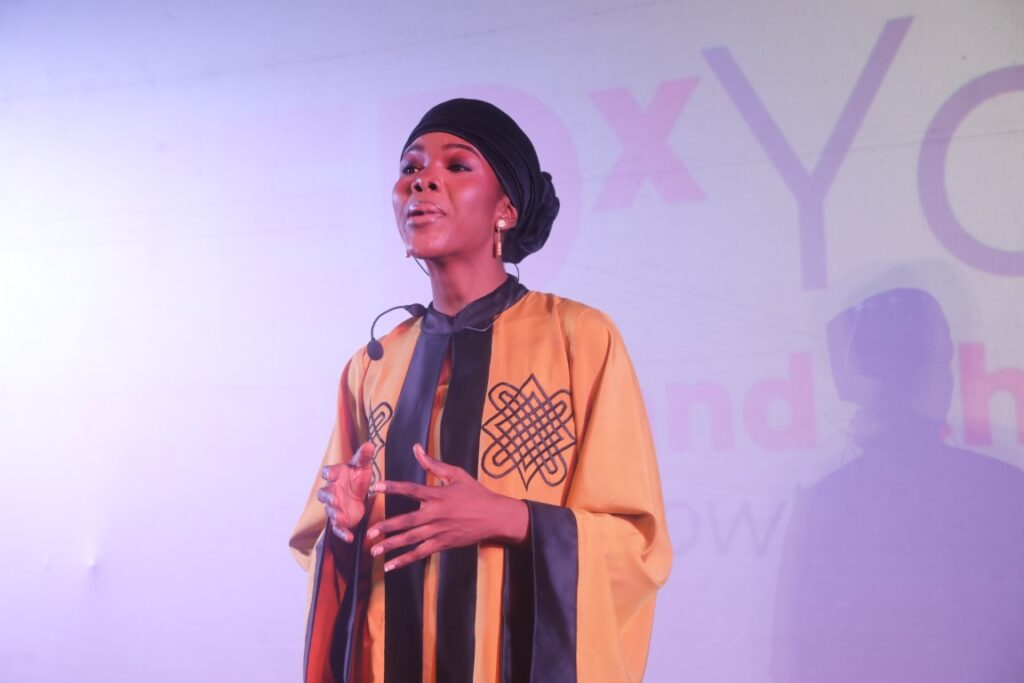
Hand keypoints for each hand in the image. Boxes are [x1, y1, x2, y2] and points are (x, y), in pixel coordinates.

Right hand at [316, 441, 374, 541]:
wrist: (358, 495)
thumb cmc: (356, 478)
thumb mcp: (362, 467)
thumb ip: (363, 457)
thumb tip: (370, 444)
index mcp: (336, 476)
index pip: (328, 472)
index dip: (329, 473)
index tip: (332, 474)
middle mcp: (332, 492)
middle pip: (324, 494)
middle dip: (328, 497)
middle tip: (334, 499)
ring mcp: (335, 507)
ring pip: (330, 511)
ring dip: (334, 514)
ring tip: (340, 516)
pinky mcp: (341, 520)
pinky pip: (339, 529)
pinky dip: (343, 533)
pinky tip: (349, 538)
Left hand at [367, 443, 527, 571]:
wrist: (494, 516)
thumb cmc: (475, 493)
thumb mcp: (457, 475)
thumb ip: (433, 464)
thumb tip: (416, 448)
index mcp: (438, 495)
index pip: (412, 490)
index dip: (394, 487)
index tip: (376, 487)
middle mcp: (436, 514)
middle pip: (407, 521)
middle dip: (387, 527)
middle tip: (369, 532)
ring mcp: (439, 531)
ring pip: (411, 540)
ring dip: (391, 546)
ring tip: (373, 551)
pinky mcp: (443, 544)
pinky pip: (421, 553)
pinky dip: (405, 560)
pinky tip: (391, 565)